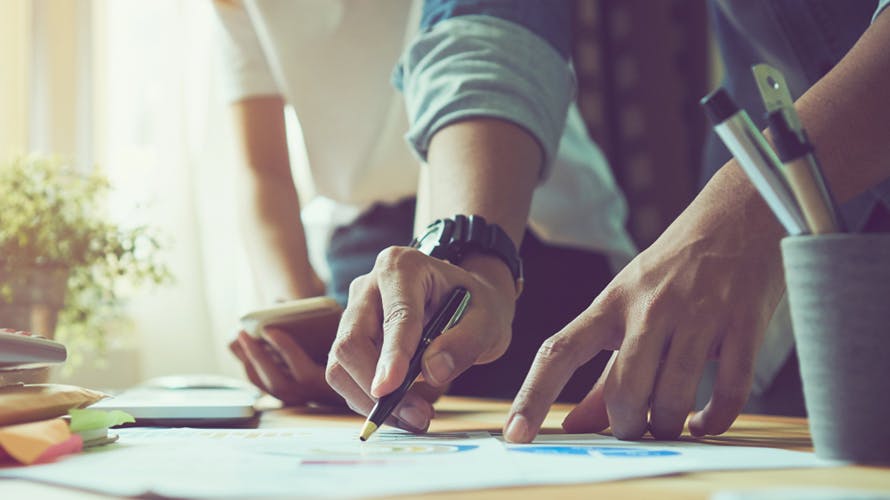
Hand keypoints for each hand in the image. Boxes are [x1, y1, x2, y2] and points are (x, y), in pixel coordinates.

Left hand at [230, 327, 342, 406]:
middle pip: (276, 380)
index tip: (268, 329)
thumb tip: (286, 306)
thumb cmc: (343, 351)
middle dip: (257, 355)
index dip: (283, 347)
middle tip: (243, 332)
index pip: (300, 367)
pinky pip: (260, 384)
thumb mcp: (336, 334)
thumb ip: (323, 322)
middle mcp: (307, 394)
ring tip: (239, 338)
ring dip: (248, 360)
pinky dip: (249, 366)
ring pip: (265, 384)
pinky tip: (243, 350)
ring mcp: (293, 398)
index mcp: (325, 380)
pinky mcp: (283, 395)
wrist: (348, 380)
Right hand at [325, 246, 516, 431]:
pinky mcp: (351, 338)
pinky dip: (368, 401)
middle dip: (377, 388)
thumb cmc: (476, 305)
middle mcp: (368, 286)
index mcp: (403, 267)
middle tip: (418, 417)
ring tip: (414, 418)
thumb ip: (465, 342)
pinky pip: (345, 375)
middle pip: (351, 342)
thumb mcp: (488, 320)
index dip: (392, 355)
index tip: (388, 389)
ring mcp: (354, 312)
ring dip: (369, 401)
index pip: (395, 316)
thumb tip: (433, 372)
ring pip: (340, 364)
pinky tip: (401, 411)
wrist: (466, 299)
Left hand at [504, 167, 786, 441]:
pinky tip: (705, 422)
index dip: (533, 397)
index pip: (559, 352)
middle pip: (624, 392)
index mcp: (610, 303)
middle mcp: (649, 308)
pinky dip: (715, 421)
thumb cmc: (674, 269)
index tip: (515, 434)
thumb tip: (575, 424)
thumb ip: (603, 372)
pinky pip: (728, 393)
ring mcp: (697, 314)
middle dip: (628, 427)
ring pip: (673, 398)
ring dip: (669, 427)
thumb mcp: (627, 307)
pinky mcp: (742, 324)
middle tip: (637, 428)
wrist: (738, 215)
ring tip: (671, 425)